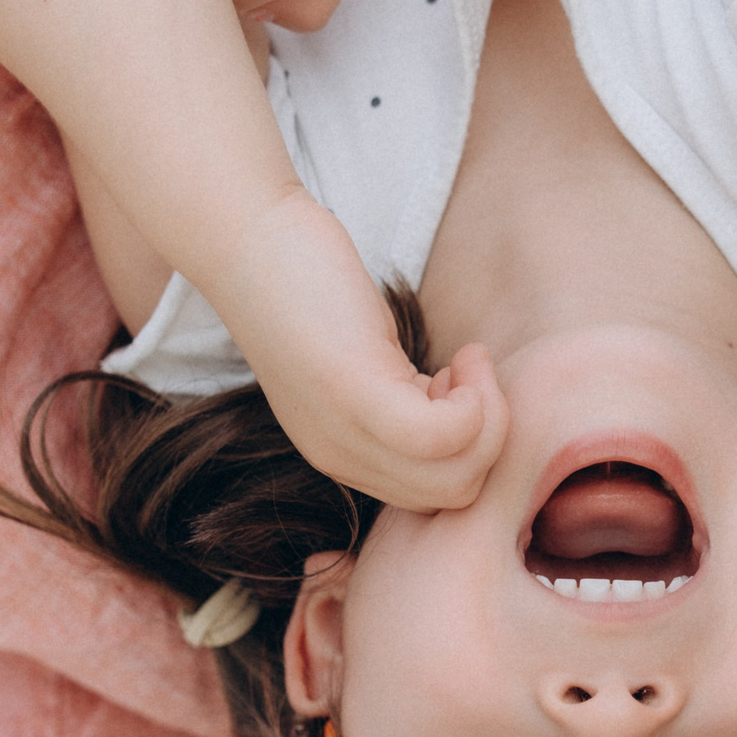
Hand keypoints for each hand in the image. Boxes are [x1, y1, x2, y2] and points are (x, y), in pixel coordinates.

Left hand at [207, 191, 507, 510]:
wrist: (246, 239)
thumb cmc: (307, 284)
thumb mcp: (358, 361)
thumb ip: (398, 398)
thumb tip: (462, 405)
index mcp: (340, 452)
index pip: (431, 496)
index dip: (468, 447)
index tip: (458, 385)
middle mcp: (339, 456)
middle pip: (453, 496)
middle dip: (490, 439)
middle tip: (470, 373)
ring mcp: (345, 430)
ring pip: (456, 479)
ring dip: (489, 418)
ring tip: (468, 362)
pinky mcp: (355, 392)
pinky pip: (443, 436)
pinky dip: (475, 402)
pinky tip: (463, 356)